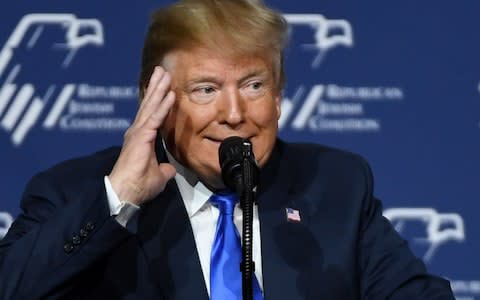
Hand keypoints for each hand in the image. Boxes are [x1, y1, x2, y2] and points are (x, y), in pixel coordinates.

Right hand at [108, 66, 175, 204]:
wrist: (125, 193)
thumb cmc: (138, 186)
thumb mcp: (158, 176)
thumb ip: (164, 169)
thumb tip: (169, 169)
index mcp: (141, 138)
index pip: (152, 115)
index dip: (158, 100)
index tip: (163, 87)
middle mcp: (138, 132)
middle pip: (149, 105)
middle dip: (156, 87)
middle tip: (162, 71)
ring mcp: (138, 133)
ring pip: (151, 107)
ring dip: (159, 89)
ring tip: (165, 74)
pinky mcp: (142, 137)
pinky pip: (156, 118)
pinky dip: (163, 106)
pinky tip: (170, 94)